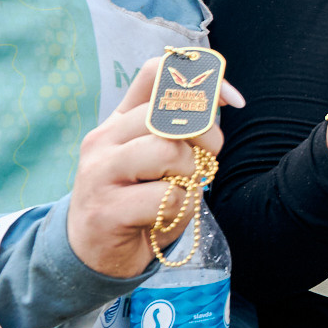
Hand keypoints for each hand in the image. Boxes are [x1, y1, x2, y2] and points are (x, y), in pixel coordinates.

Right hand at [67, 57, 244, 279]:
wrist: (95, 254)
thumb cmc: (138, 203)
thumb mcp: (160, 160)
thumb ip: (184, 129)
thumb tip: (225, 96)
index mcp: (118, 121)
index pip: (156, 73)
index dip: (202, 80)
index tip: (231, 101)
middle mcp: (103, 139)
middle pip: (170, 115)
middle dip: (205, 139)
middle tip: (201, 166)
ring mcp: (99, 172)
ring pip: (168, 151)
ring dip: (189, 175)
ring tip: (177, 191)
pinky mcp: (106, 209)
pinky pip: (167, 197)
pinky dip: (182, 209)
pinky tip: (164, 217)